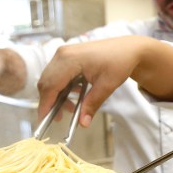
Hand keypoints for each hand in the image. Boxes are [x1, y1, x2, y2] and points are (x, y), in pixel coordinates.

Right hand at [36, 36, 172, 127]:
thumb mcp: (107, 86)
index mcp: (69, 59)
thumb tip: (83, 123)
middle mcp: (62, 54)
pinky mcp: (67, 55)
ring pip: (50, 79)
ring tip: (71, 109)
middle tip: (59, 118)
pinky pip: (57, 74)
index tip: (44, 120)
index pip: (50, 85)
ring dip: (56, 95)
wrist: (128, 48)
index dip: (45, 104)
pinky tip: (74, 96)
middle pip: (46, 82)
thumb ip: (92, 104)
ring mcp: (63, 53)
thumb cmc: (119, 62)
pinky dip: (61, 87)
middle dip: (50, 102)